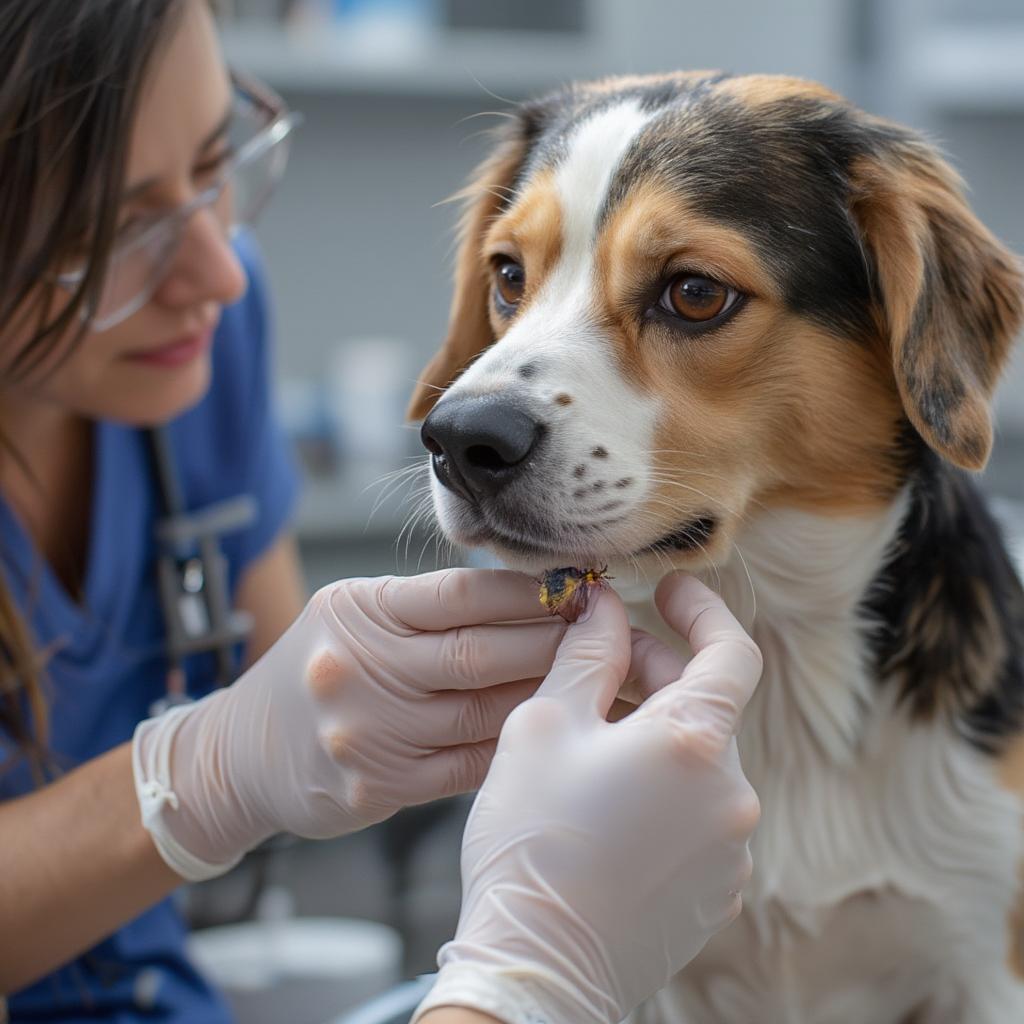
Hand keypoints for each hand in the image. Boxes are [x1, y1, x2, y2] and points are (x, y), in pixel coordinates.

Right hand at [132, 570, 567, 879]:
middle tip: (605, 633)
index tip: (580, 584)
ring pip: (483, 712)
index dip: (527, 589)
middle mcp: (361, 669)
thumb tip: (526, 596)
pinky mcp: (378, 787)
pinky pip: (467, 765)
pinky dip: (516, 748)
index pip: (459, 592)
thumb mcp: (351, 615)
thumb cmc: (315, 671)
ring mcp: (369, 733)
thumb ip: (424, 608)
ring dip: (549, 697)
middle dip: (554, 641)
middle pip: (481, 652)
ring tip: (598, 683)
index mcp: (358, 612)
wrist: (240, 754)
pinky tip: (555, 735)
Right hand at [413, 574, 762, 1023]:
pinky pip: (697, 813)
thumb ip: (587, 654)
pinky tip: (606, 802)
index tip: (670, 589)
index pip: (731, 651)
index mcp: (695, 743)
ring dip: (653, 734)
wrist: (535, 968)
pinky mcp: (717, 889)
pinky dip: (662, 788)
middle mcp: (731, 795)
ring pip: (697, 761)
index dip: (702, 611)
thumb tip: (605, 606)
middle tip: (595, 664)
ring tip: (588, 741)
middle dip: (654, 672)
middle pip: (706, 705)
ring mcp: (731, 849)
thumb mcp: (546, 725)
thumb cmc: (533, 842)